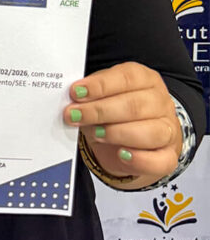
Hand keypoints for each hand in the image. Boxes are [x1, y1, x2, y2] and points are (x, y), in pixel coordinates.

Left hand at [64, 63, 181, 188]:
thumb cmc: (113, 113)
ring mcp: (168, 129)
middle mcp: (161, 102)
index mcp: (145, 79)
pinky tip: (121, 154)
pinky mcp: (169, 156)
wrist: (130, 140)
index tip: (76, 92)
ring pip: (151, 132)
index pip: (127, 78)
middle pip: (135, 105)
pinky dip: (140, 160)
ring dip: (117, 133)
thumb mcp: (100, 97)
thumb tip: (70, 100)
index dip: (100, 85)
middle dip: (100, 111)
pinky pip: (160, 161)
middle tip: (74, 115)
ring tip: (95, 133)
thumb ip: (89, 96)